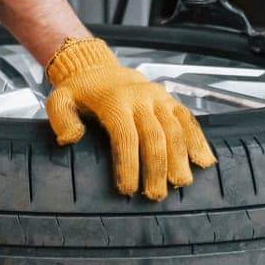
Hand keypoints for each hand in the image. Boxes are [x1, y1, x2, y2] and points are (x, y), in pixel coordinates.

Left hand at [45, 36, 215, 199]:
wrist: (98, 69)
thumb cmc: (79, 92)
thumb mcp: (60, 100)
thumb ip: (61, 118)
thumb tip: (71, 138)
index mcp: (114, 100)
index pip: (125, 135)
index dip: (128, 164)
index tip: (127, 190)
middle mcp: (140, 97)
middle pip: (154, 135)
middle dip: (157, 168)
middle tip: (156, 195)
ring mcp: (159, 98)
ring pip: (176, 128)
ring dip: (180, 158)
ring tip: (181, 184)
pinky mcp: (170, 100)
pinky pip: (189, 119)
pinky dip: (198, 140)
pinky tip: (204, 161)